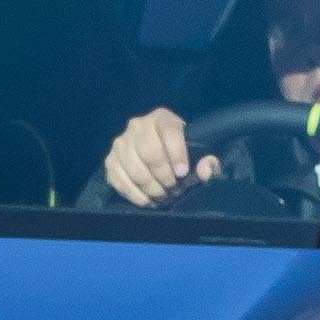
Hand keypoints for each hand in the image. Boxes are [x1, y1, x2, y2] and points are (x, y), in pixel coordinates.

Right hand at [101, 108, 220, 206]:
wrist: (158, 151)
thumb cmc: (181, 153)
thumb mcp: (199, 153)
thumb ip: (209, 162)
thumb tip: (204, 171)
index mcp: (162, 118)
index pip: (169, 132)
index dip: (177, 154)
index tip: (183, 173)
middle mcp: (137, 125)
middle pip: (149, 152)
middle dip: (163, 175)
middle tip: (173, 188)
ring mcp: (120, 143)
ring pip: (134, 168)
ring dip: (150, 187)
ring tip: (162, 196)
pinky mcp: (110, 160)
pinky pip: (118, 180)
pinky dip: (134, 194)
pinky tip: (147, 201)